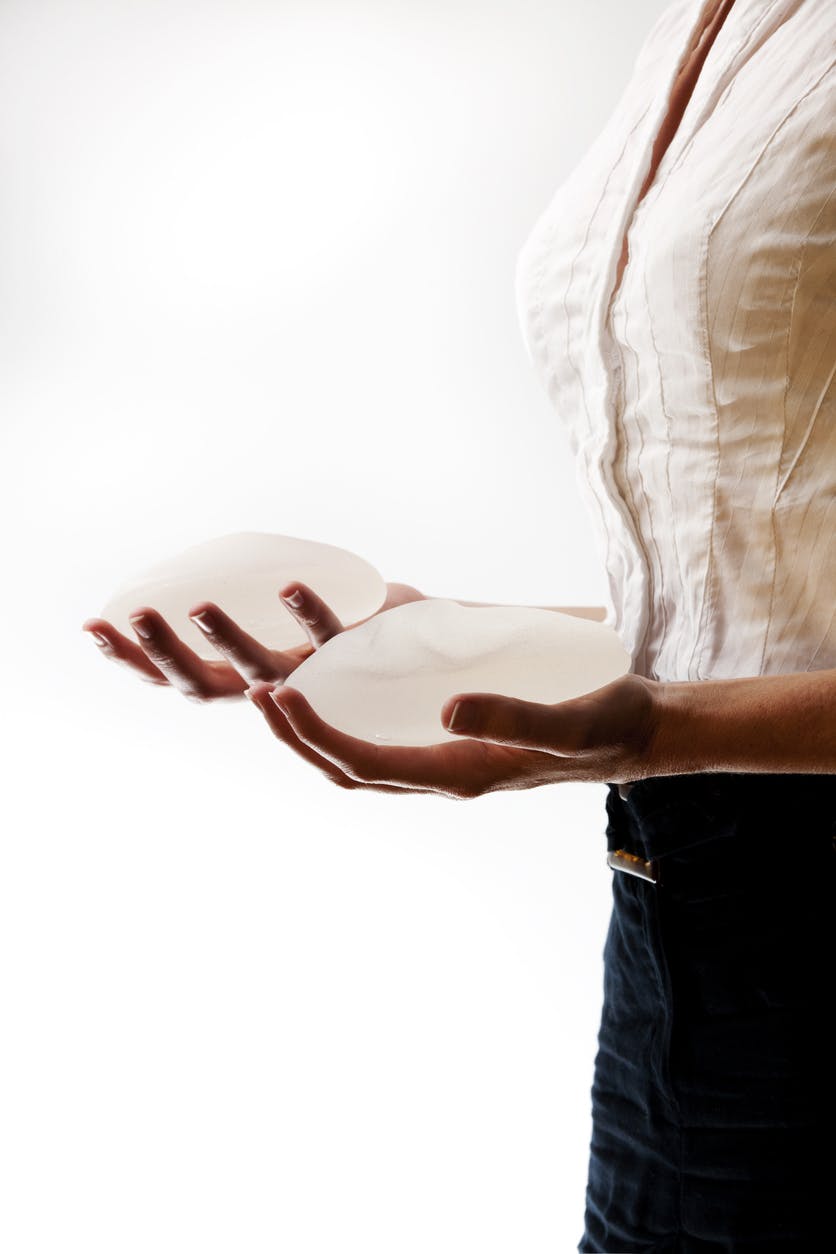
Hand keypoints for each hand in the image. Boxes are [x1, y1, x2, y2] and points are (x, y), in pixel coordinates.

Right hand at [81, 581, 423, 702]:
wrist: (418, 634)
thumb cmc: (338, 618)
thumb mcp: (278, 613)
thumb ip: (242, 602)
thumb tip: (192, 567)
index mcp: (243, 675)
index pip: (177, 677)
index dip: (132, 660)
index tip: (91, 628)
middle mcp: (270, 684)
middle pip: (204, 685)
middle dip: (163, 656)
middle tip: (133, 618)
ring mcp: (311, 673)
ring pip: (260, 669)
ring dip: (226, 639)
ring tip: (198, 606)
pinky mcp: (355, 654)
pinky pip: (330, 635)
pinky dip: (309, 612)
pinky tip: (290, 584)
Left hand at [244, 671, 663, 796]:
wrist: (642, 733)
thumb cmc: (611, 724)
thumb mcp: (569, 721)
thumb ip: (513, 717)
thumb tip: (444, 709)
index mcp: (462, 774)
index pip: (368, 763)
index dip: (317, 736)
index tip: (280, 698)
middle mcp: (447, 773)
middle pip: (352, 768)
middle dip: (300, 739)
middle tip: (258, 695)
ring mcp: (451, 759)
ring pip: (366, 757)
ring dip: (319, 734)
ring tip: (280, 692)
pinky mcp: (460, 740)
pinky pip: (391, 739)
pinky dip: (353, 721)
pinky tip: (340, 686)